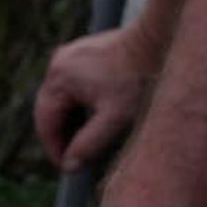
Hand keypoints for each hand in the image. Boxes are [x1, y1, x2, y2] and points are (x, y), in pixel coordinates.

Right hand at [34, 25, 160, 172]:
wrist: (161, 38)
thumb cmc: (140, 77)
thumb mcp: (115, 118)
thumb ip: (89, 145)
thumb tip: (69, 167)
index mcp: (59, 79)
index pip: (45, 123)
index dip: (55, 150)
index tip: (69, 168)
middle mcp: (58, 63)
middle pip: (50, 110)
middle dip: (62, 136)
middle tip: (78, 158)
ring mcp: (69, 55)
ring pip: (61, 99)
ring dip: (71, 121)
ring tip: (89, 140)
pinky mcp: (83, 53)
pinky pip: (72, 86)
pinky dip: (79, 104)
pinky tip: (95, 117)